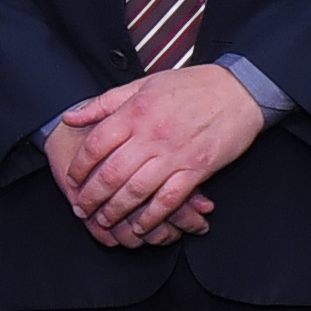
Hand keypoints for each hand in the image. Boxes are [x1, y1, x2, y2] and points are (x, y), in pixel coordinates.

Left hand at [52, 65, 260, 245]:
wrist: (238, 91)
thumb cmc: (192, 86)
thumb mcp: (144, 84)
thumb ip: (105, 103)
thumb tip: (71, 117)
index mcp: (136, 112)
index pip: (96, 144)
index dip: (80, 167)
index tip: (72, 181)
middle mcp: (151, 134)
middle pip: (111, 173)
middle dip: (92, 196)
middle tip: (81, 210)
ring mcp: (174, 154)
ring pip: (136, 191)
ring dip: (116, 211)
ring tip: (104, 222)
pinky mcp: (196, 169)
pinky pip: (168, 200)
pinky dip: (151, 217)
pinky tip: (140, 226)